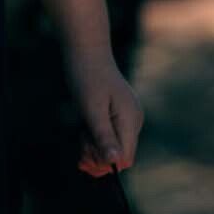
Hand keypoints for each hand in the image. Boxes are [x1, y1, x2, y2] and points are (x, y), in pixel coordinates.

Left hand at [63, 48, 144, 176]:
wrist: (86, 50)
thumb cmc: (87, 77)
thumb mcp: (91, 110)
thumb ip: (103, 136)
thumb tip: (114, 163)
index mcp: (131, 119)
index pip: (125, 158)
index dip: (105, 163)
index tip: (84, 155)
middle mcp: (134, 120)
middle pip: (119, 154)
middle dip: (98, 156)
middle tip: (80, 145)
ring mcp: (127, 117)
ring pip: (113, 146)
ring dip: (94, 148)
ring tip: (81, 136)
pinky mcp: (119, 114)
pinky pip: (109, 136)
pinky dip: (95, 138)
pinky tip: (84, 131)